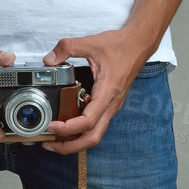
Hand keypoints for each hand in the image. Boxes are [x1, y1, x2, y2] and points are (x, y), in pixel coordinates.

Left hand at [39, 29, 151, 153]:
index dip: (68, 129)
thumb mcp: (91, 42)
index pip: (88, 121)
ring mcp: (112, 106)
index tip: (52, 126)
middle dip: (70, 146)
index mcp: (108, 92)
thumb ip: (67, 48)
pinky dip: (80, 130)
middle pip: (92, 138)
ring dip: (75, 141)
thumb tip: (49, 59)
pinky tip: (67, 125)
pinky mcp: (110, 104)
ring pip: (95, 134)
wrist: (140, 44)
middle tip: (49, 144)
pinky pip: (96, 125)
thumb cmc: (122, 45)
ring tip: (54, 139)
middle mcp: (111, 103)